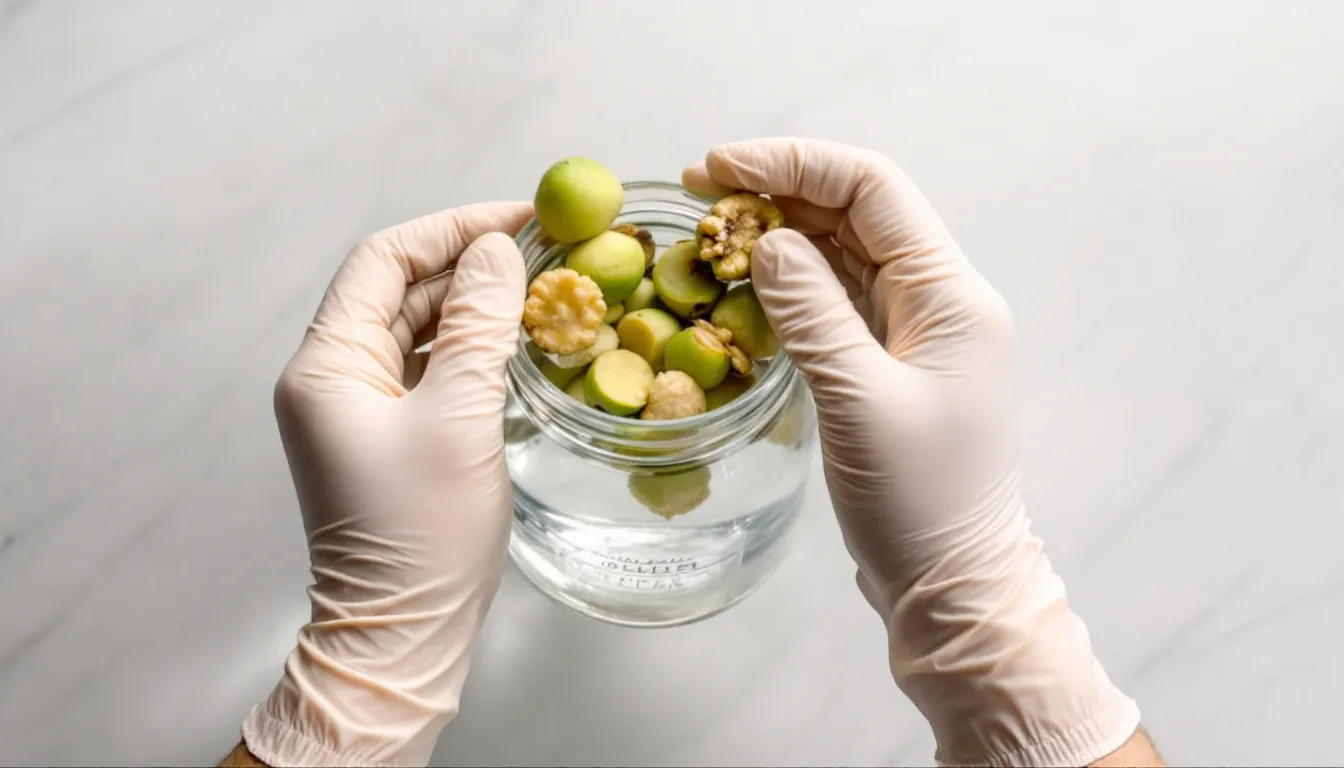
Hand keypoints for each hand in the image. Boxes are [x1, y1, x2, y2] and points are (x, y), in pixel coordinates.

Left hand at [242, 202, 531, 766]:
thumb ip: (477, 325)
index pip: (383, 260)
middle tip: (546, 249)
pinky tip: (518, 340)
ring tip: (542, 287)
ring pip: (418, 329)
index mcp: (327, 365)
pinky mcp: (388, 437)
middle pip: (400, 289)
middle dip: (469, 263)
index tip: (521, 219)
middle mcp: (332, 378)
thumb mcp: (459, 418)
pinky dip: (470, 348)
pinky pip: (428, 369)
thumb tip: (497, 251)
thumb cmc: (421, 535)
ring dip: (473, 304)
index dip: (452, 228)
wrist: (401, 634)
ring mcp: (359, 410)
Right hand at [684, 140, 1139, 765]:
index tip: (719, 167)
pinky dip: (786, 286)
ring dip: (776, 235)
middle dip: (777, 191)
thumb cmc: (920, 503)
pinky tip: (740, 281)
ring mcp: (910, 336)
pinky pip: (832, 304)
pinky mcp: (885, 369)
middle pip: (853, 215)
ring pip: (839, 256)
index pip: (872, 190)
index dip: (794, 163)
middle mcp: (936, 303)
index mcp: (950, 296)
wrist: (954, 586)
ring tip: (707, 228)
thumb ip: (812, 312)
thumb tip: (766, 242)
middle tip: (696, 191)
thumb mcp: (859, 400)